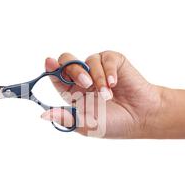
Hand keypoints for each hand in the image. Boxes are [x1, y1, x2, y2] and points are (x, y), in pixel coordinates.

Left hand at [41, 51, 162, 137]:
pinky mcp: (114, 63)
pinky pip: (106, 59)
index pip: (57, 76)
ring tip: (108, 95)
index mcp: (73, 92)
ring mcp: (99, 69)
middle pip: (68, 61)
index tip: (49, 62)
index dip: (51, 68)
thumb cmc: (114, 123)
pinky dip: (108, 71)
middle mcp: (84, 78)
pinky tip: (114, 84)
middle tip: (85, 83)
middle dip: (73, 69)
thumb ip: (66, 118)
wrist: (141, 117)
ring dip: (98, 79)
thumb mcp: (86, 125)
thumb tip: (43, 115)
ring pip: (88, 60)